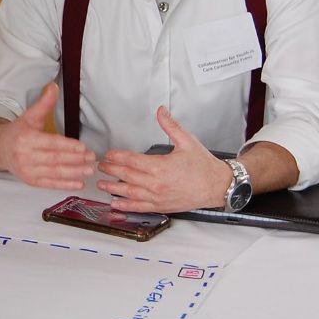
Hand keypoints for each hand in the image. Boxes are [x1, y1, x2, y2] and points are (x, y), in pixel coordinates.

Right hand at [0, 82, 95, 188]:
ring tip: (89, 170)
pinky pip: (50, 184)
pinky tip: (78, 183)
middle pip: (54, 159)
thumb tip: (54, 86)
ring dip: (73, 173)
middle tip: (91, 158)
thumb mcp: (30, 116)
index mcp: (25, 138)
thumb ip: (44, 103)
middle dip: (75, 159)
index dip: (67, 146)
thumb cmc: (18, 132)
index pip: (50, 143)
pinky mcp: (30, 181)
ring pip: (54, 173)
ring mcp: (27, 170)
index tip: (82, 147)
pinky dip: (65, 185)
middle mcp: (24, 156)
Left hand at [95, 106, 231, 212]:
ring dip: (113, 188)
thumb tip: (161, 111)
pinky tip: (116, 204)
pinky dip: (126, 206)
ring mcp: (158, 197)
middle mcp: (156, 183)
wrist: (218, 186)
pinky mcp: (161, 206)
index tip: (108, 154)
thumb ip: (171, 125)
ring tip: (101, 184)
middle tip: (100, 166)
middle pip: (127, 175)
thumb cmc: (204, 166)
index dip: (117, 156)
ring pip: (129, 193)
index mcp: (160, 166)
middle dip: (111, 170)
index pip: (132, 160)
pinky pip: (140, 207)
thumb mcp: (187, 141)